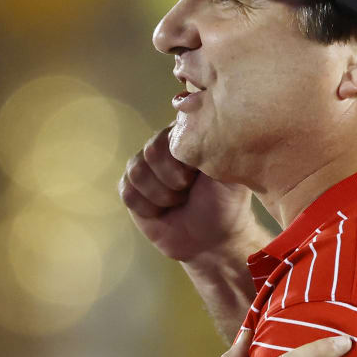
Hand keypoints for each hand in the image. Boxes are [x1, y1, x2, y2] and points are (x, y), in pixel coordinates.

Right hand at [120, 125, 264, 263]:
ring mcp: (145, 166)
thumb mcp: (228, 170)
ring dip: (161, 196)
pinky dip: (147, 208)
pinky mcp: (131, 188)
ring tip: (178, 202)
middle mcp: (165, 145)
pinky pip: (127, 191)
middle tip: (189, 191)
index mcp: (188, 134)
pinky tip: (161, 212)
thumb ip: (213, 142)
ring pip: (137, 171)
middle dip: (173, 180)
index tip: (197, 176)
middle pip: (151, 151)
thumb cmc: (225, 203)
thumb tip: (191, 116)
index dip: (182, 161)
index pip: (172, 133)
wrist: (212, 240)